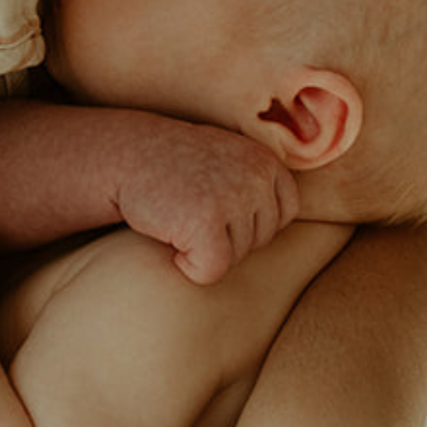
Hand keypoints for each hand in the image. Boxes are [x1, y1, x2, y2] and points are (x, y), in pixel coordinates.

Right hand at [113, 122, 298, 285]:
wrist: (124, 156)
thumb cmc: (174, 164)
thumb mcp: (228, 158)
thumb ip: (259, 181)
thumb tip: (303, 228)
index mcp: (266, 161)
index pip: (284, 215)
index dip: (247, 220)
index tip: (213, 201)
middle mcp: (256, 177)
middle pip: (261, 240)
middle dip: (225, 236)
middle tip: (189, 205)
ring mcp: (233, 199)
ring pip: (236, 257)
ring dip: (204, 248)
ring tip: (178, 213)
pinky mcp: (206, 224)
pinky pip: (211, 270)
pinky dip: (187, 266)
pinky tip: (168, 234)